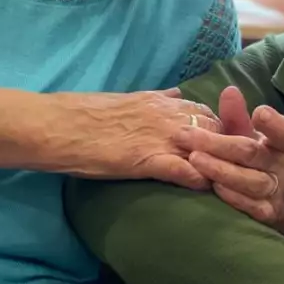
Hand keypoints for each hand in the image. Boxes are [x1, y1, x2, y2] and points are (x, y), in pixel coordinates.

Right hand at [64, 89, 223, 188]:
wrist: (57, 125)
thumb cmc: (85, 113)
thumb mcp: (128, 98)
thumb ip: (157, 99)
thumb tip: (176, 94)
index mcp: (162, 101)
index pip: (208, 111)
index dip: (218, 131)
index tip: (221, 146)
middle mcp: (168, 115)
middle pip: (216, 128)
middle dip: (225, 147)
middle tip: (227, 167)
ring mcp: (160, 136)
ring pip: (207, 146)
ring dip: (217, 163)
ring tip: (220, 181)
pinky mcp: (147, 159)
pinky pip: (185, 169)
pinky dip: (198, 179)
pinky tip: (202, 189)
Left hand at [177, 86, 283, 234]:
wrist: (281, 205)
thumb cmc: (259, 163)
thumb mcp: (251, 139)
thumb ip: (238, 118)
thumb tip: (229, 90)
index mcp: (283, 145)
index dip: (274, 123)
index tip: (259, 112)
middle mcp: (283, 168)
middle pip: (252, 153)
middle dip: (218, 143)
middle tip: (187, 135)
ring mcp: (277, 193)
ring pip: (251, 181)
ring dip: (221, 170)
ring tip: (195, 160)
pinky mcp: (268, 215)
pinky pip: (251, 206)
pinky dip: (232, 196)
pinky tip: (212, 186)